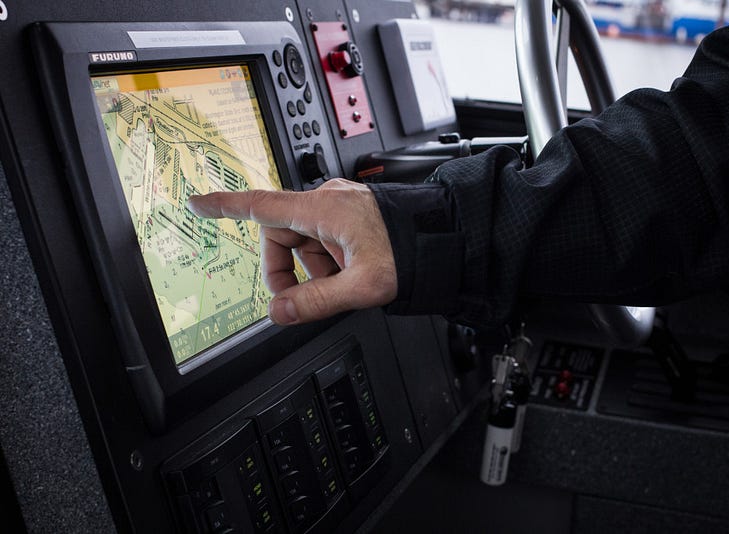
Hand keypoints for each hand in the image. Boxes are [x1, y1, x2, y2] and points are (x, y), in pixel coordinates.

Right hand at [187, 179, 396, 324]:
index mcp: (323, 208)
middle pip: (280, 234)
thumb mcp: (362, 287)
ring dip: (312, 267)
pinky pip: (323, 237)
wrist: (443, 237)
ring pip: (304, 240)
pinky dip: (327, 260)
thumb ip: (316, 302)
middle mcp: (328, 200)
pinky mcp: (350, 214)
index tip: (199, 203)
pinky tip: (349, 272)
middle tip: (302, 298)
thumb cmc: (410, 250)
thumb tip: (279, 312)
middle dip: (286, 269)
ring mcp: (340, 206)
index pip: (260, 205)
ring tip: (343, 283)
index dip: (225, 206)